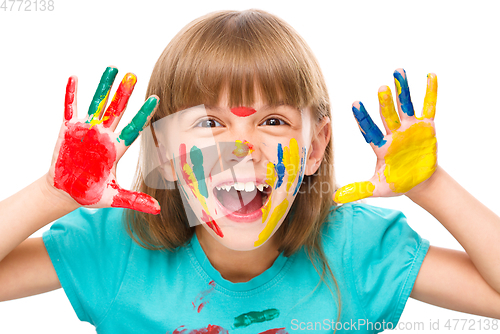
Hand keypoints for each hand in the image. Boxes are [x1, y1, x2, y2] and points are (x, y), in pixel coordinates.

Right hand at [46, 66, 160, 213]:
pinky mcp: (68, 130)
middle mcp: (104, 136)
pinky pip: (70, 108)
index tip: (156, 99)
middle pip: (118, 111)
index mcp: (117, 149)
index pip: (134, 128)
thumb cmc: (90, 193)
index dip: (144, 114)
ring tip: (113, 68)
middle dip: (125, 94)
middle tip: (134, 75)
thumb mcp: (114, 198)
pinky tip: (74, 78)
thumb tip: (158, 210)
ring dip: (103, 87)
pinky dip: (72, 94)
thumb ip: (135, 201)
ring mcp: (87, 130)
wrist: (66, 192)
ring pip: (97, 104)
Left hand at [334, 68, 437, 203]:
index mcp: (380, 145)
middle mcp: (392, 133)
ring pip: (405, 106)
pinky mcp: (426, 127)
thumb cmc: (397, 183)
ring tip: (398, 72)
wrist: (419, 182)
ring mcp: (409, 128)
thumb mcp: (378, 189)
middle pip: (387, 115)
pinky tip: (430, 76)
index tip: (354, 104)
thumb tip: (336, 198)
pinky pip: (428, 107)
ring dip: (402, 90)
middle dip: (385, 102)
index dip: (363, 118)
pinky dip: (430, 93)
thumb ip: (358, 190)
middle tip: (381, 88)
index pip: (369, 129)